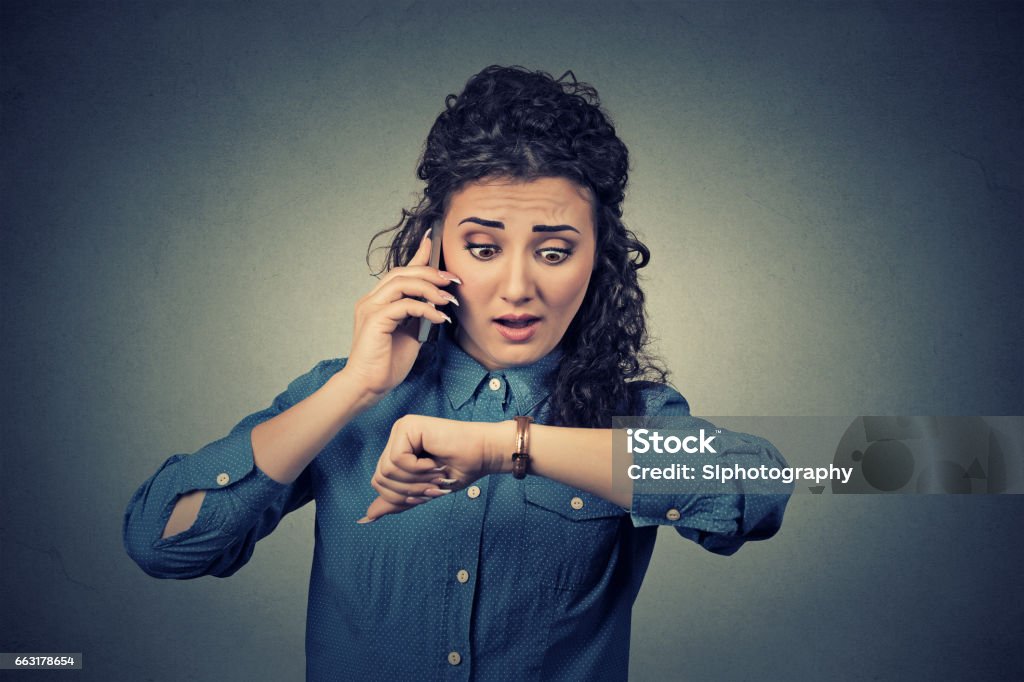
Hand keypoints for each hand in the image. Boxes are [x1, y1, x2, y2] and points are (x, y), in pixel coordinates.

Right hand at [343, 230, 460, 402]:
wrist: (368, 386)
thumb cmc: (387, 363)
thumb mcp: (410, 333)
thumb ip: (418, 315)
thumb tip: (436, 301)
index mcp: (378, 301)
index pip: (399, 272)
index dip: (417, 256)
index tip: (434, 242)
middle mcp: (371, 300)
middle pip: (402, 272)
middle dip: (431, 272)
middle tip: (453, 280)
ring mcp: (371, 308)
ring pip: (402, 283)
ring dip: (429, 288)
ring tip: (447, 300)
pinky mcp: (374, 320)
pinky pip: (404, 305)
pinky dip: (425, 309)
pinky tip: (438, 318)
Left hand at [357, 415, 510, 522]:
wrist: (483, 454)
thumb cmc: (460, 469)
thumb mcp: (423, 491)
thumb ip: (397, 500)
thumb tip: (368, 516)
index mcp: (397, 449)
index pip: (379, 482)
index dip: (401, 496)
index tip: (427, 491)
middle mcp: (396, 437)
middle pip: (379, 478)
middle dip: (408, 490)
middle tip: (433, 484)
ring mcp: (401, 429)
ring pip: (387, 470)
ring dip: (415, 480)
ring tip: (435, 472)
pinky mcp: (408, 426)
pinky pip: (398, 460)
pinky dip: (418, 469)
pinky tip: (434, 461)